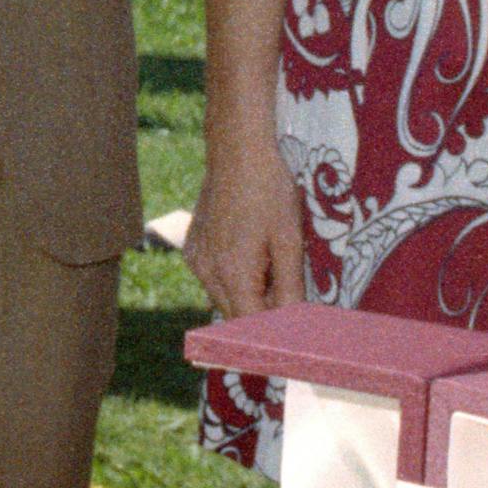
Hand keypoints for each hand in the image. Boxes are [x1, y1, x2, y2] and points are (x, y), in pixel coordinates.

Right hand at [183, 134, 307, 318]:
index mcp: (232, 274)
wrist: (237, 151)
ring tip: (271, 267)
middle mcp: (206, 272)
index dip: (275, 335)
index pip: (252, 327)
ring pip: (224, 299)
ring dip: (249, 296)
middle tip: (292, 296)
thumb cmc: (269, 192)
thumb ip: (290, 290)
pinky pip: (213, 279)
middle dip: (265, 315)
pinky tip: (250, 254)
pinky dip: (233, 279)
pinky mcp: (191, 248)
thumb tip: (295, 326)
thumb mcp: (290, 242)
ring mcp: (195, 260)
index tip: (296, 334)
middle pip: (237, 317)